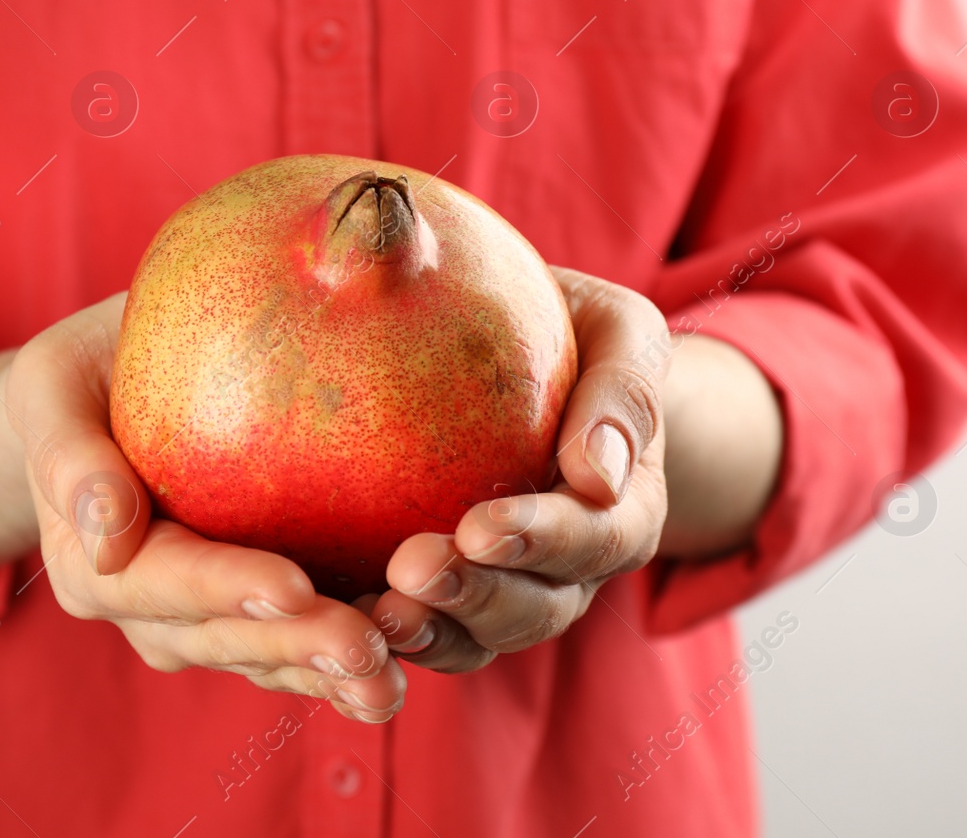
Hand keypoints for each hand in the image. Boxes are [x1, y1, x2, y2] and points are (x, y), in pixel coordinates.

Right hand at [5, 293, 407, 722]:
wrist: (102, 397)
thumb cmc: (81, 377)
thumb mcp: (51, 385)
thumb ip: (69, 453)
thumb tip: (106, 527)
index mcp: (95, 562)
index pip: (166, 579)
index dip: (228, 588)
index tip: (294, 587)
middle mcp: (146, 611)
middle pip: (224, 637)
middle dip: (295, 646)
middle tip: (367, 647)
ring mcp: (199, 624)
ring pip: (266, 660)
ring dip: (327, 675)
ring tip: (391, 682)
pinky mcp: (250, 618)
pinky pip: (295, 651)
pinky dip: (340, 669)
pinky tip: (401, 672)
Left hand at [365, 268, 670, 672]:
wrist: (530, 348)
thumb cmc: (576, 329)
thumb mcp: (619, 332)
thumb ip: (622, 387)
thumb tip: (597, 473)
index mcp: (623, 510)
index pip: (597, 539)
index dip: (542, 541)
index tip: (480, 528)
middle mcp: (573, 568)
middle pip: (538, 607)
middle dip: (477, 595)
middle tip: (412, 569)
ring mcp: (512, 590)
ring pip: (482, 635)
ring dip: (433, 628)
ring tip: (380, 610)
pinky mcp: (450, 596)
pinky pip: (429, 632)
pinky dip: (393, 637)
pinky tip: (344, 618)